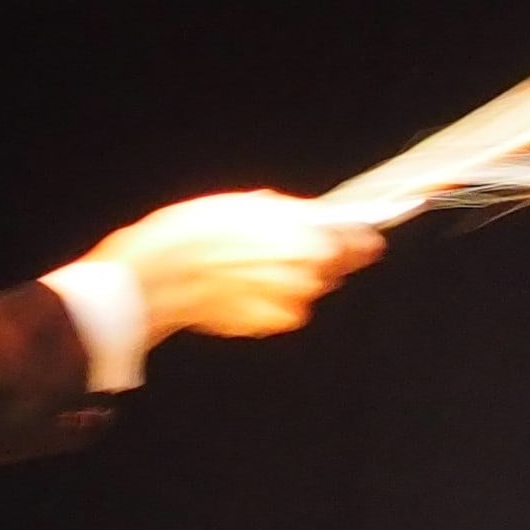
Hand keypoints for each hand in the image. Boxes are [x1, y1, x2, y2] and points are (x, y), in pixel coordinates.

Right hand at [84, 192, 383, 342]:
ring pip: (303, 291)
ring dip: (286, 281)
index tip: (367, 241)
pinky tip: (239, 288)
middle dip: (312, 259)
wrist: (162, 275)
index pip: (355, 240)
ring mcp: (289, 302)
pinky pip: (280, 312)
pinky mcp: (269, 324)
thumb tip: (314, 218)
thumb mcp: (249, 205)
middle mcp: (307, 272)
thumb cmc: (198, 231)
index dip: (360, 240)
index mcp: (307, 235)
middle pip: (329, 268)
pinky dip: (267, 302)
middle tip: (276, 250)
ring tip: (247, 268)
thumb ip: (293, 214)